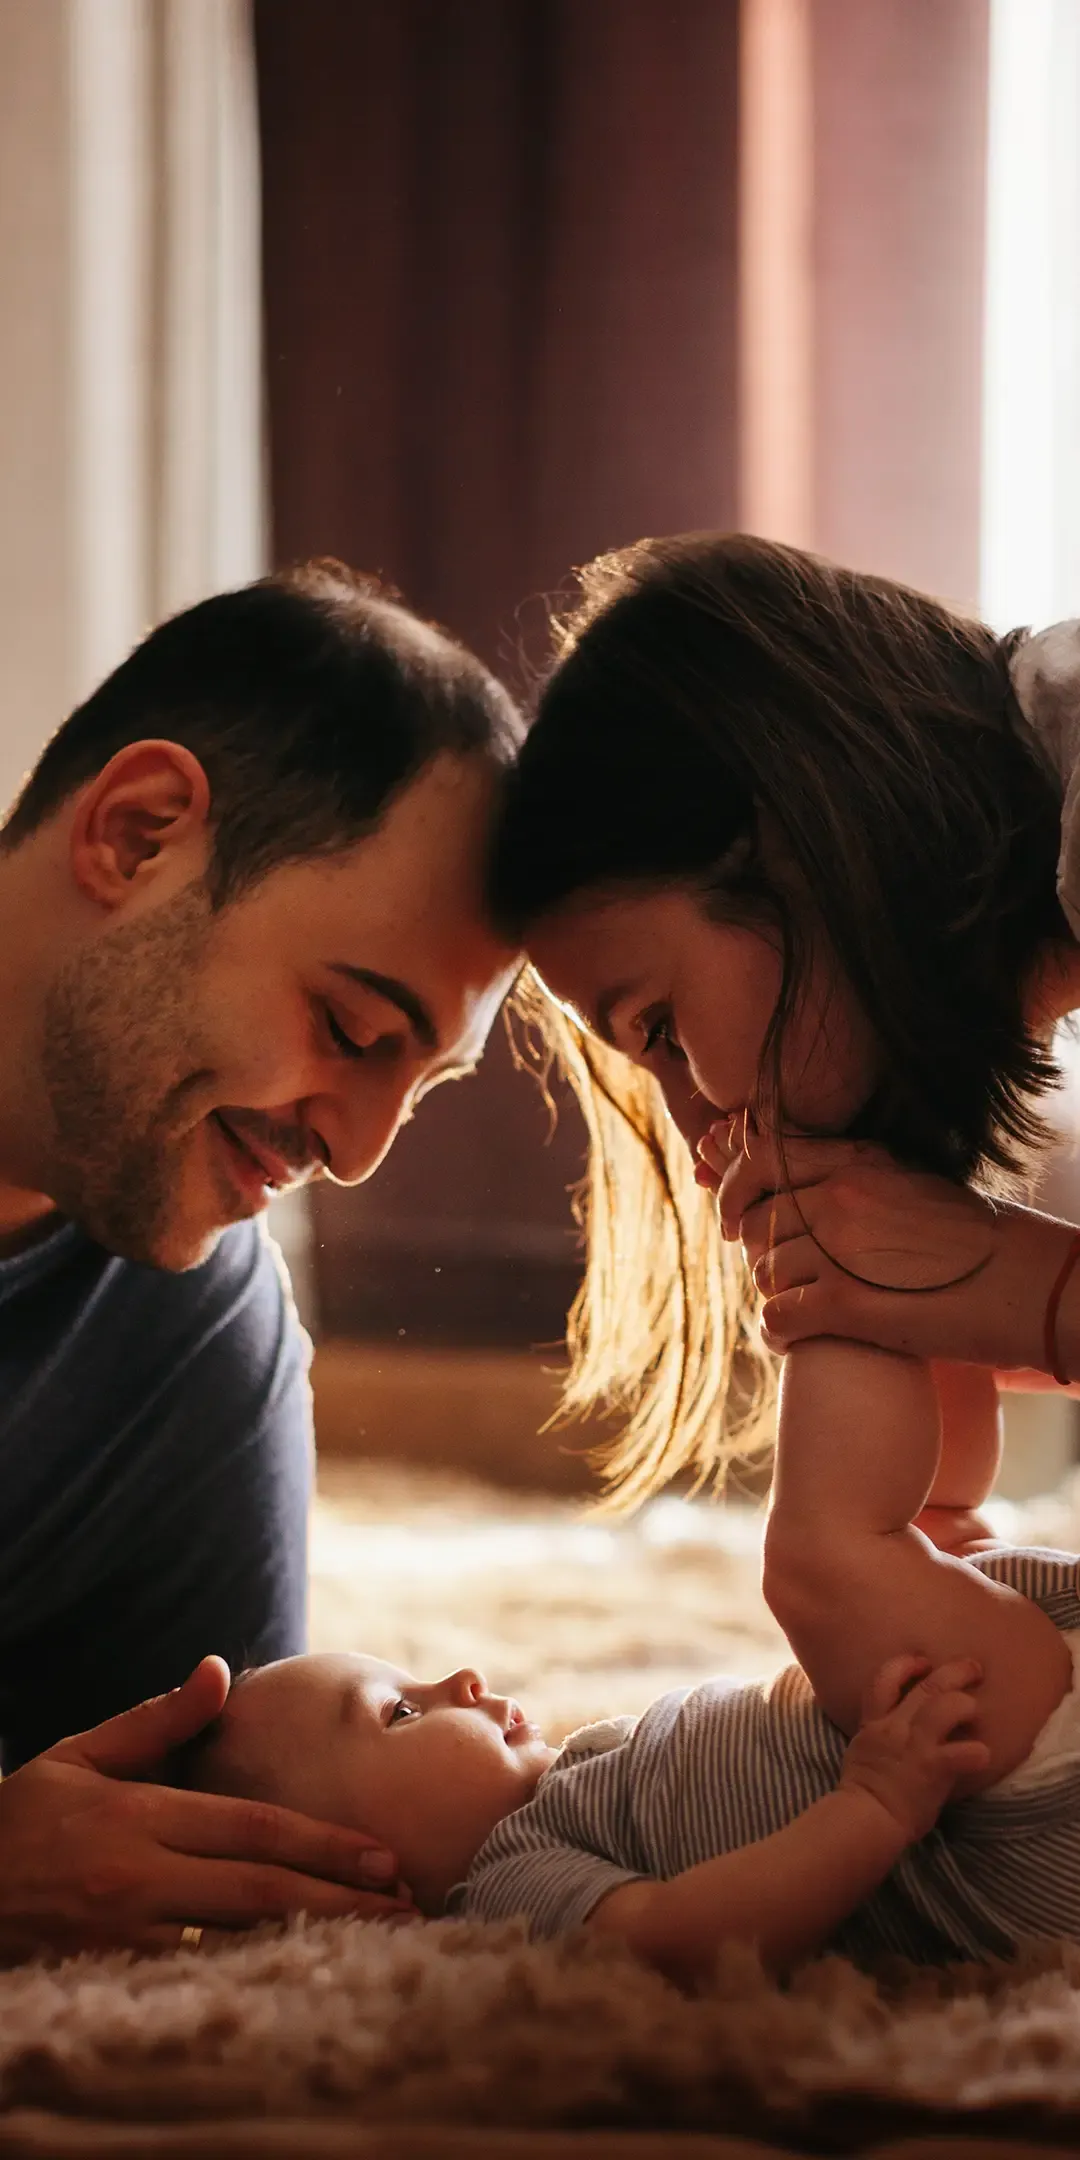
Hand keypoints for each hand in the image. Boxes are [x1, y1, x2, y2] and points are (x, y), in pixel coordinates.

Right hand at [0, 1658, 411, 1961]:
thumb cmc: (20, 1821)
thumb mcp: (79, 1756)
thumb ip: (156, 1721)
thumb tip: (220, 1669)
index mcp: (140, 1816)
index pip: (252, 1829)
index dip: (323, 1844)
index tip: (383, 1856)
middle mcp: (139, 1876)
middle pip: (259, 1891)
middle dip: (339, 1898)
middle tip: (406, 1904)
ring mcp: (125, 1935)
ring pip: (237, 1942)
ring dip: (311, 1942)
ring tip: (376, 1941)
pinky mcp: (110, 1975)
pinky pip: (197, 1978)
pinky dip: (254, 1976)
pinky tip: (302, 1976)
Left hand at [698, 1121, 1070, 1369]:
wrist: (1035, 1284)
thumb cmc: (983, 1243)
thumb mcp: (915, 1188)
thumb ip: (861, 1185)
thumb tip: (814, 1194)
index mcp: (858, 1161)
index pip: (760, 1158)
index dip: (734, 1190)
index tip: (733, 1217)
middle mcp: (843, 1195)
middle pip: (756, 1223)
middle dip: (759, 1254)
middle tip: (781, 1279)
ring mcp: (843, 1248)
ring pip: (766, 1272)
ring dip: (774, 1296)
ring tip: (798, 1314)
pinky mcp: (849, 1305)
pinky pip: (778, 1318)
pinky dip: (778, 1334)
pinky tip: (793, 1341)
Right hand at [840, 1654, 988, 1841]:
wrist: (865, 1818)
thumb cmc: (862, 1792)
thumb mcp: (862, 1751)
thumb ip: (881, 1736)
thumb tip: (899, 1731)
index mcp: (875, 1723)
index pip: (883, 1679)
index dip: (905, 1665)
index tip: (923, 1662)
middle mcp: (896, 1727)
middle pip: (926, 1686)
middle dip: (954, 1672)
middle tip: (973, 1668)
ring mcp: (915, 1744)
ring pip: (945, 1706)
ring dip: (965, 1704)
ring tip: (975, 1711)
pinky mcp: (933, 1766)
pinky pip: (963, 1752)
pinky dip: (977, 1752)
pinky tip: (984, 1756)